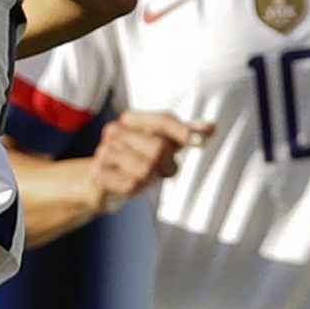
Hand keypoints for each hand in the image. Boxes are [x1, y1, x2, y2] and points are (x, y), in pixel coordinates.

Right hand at [87, 111, 211, 211]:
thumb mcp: (161, 144)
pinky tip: (131, 185)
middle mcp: (115, 131)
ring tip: (144, 178)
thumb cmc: (135, 159)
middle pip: (160, 148)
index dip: (184, 131)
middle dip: (169, 165)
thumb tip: (210, 127)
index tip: (201, 143)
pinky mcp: (98, 173)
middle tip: (162, 170)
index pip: (163, 119)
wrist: (100, 181)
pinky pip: (132, 185)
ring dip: (152, 179)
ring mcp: (104, 152)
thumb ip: (185, 134)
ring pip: (146, 169)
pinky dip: (137, 189)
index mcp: (131, 119)